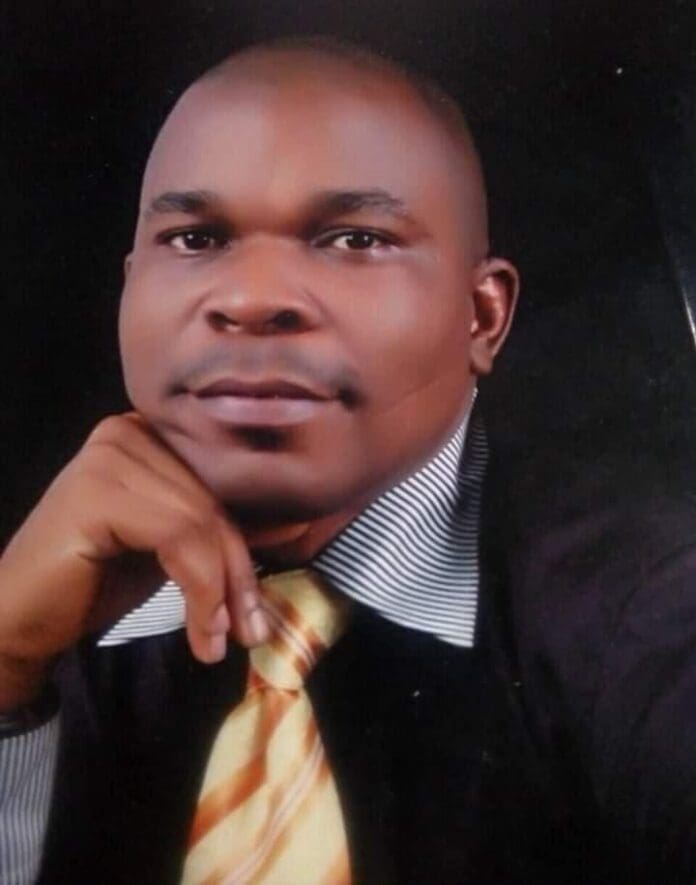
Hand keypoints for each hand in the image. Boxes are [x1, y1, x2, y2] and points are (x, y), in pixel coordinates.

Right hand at [0, 413, 269, 709]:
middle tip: (251, 631)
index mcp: (148, 435)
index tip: (261, 605)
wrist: (19, 621)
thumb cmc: (94, 583)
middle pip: (214, 505)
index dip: (248, 546)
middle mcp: (129, 431)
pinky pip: (178, 538)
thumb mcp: (173, 552)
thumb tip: (296, 526)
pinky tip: (202, 633)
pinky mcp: (98, 491)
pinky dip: (201, 591)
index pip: (220, 486)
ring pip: (202, 524)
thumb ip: (220, 532)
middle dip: (239, 576)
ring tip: (222, 640)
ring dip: (222, 592)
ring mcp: (110, 455)